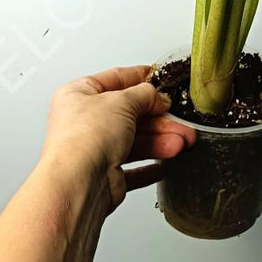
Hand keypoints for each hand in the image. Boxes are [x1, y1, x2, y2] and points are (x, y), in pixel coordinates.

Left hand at [41, 65, 195, 212]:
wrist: (79, 183)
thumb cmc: (85, 139)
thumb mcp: (122, 101)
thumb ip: (144, 94)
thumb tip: (156, 95)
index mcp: (79, 95)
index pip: (115, 79)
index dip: (139, 78)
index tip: (159, 78)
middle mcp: (84, 122)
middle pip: (130, 114)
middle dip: (159, 119)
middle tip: (179, 119)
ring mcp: (94, 150)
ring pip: (135, 141)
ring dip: (161, 141)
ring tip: (182, 141)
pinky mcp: (105, 176)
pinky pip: (132, 170)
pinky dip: (149, 167)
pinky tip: (162, 166)